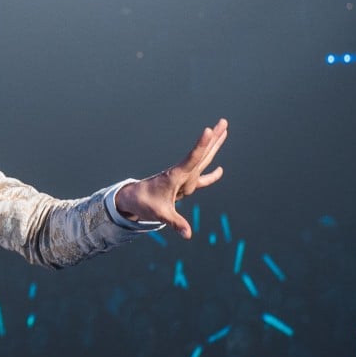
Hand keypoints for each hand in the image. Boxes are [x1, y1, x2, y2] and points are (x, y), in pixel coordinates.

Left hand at [115, 118, 228, 238]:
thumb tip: (188, 235)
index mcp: (175, 176)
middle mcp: (180, 173)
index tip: (208, 129)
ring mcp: (182, 177)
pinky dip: (210, 175)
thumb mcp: (160, 214)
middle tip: (223, 122)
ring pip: (201, 159)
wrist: (132, 199)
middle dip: (213, 139)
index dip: (200, 145)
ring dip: (213, 146)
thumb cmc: (144, 203)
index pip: (191, 158)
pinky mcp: (181, 184)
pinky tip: (220, 170)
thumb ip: (175, 223)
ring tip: (223, 131)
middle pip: (201, 153)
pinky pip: (199, 177)